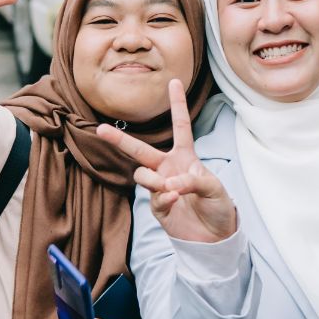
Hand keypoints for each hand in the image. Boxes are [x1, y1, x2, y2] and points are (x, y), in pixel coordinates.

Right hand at [100, 79, 237, 244]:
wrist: (216, 236)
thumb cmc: (218, 206)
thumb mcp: (215, 188)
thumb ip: (194, 180)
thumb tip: (170, 182)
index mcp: (186, 157)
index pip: (180, 126)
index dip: (177, 104)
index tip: (174, 81)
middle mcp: (169, 168)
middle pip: (140, 150)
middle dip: (119, 139)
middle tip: (101, 129)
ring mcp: (161, 188)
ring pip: (142, 175)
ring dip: (153, 180)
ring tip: (169, 188)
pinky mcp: (158, 208)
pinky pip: (153, 198)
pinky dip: (163, 198)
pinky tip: (174, 200)